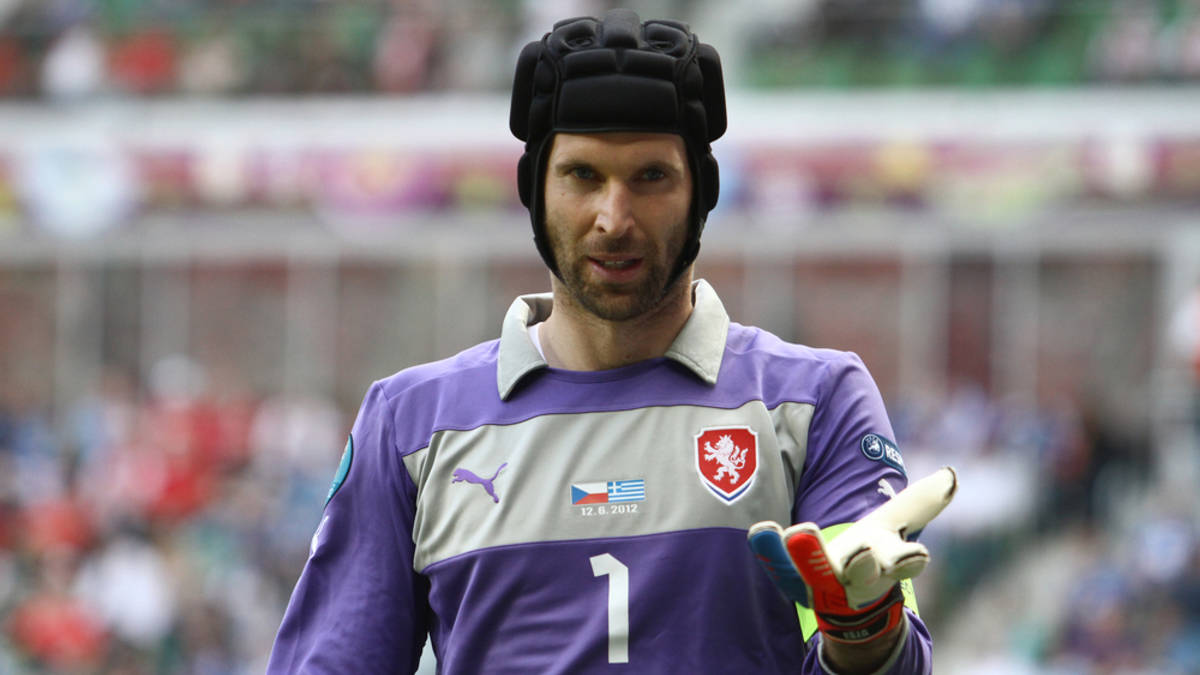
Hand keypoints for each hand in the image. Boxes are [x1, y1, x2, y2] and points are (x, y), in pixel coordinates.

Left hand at [747, 467, 957, 643]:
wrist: (849, 601)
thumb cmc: (875, 551)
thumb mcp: (897, 525)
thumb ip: (920, 502)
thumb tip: (950, 474)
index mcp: (891, 561)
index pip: (907, 562)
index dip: (911, 560)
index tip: (918, 556)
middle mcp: (862, 577)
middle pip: (865, 571)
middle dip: (864, 563)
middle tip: (861, 552)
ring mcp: (829, 584)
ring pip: (818, 573)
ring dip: (808, 554)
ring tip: (798, 532)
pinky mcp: (798, 584)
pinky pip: (782, 570)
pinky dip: (772, 552)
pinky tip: (762, 530)